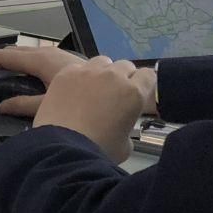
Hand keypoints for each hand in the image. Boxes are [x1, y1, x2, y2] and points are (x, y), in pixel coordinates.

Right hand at [0, 44, 83, 119]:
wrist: (121, 102)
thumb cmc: (86, 109)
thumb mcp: (50, 108)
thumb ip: (24, 105)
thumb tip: (1, 106)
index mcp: (42, 61)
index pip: (4, 57)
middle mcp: (52, 54)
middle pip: (17, 52)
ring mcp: (64, 56)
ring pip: (33, 54)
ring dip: (14, 64)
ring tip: (0, 77)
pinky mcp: (74, 63)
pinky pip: (45, 58)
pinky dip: (30, 66)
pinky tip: (29, 78)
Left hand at [31, 57, 157, 163]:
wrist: (64, 147)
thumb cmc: (99, 150)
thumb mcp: (125, 145)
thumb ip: (127, 127)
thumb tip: (119, 126)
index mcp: (133, 93)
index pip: (148, 75)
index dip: (144, 83)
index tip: (138, 92)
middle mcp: (113, 76)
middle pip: (125, 66)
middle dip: (124, 77)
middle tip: (115, 94)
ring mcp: (88, 71)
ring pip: (103, 62)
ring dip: (103, 72)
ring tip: (95, 89)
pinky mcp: (66, 72)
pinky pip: (79, 67)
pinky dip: (80, 76)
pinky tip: (73, 90)